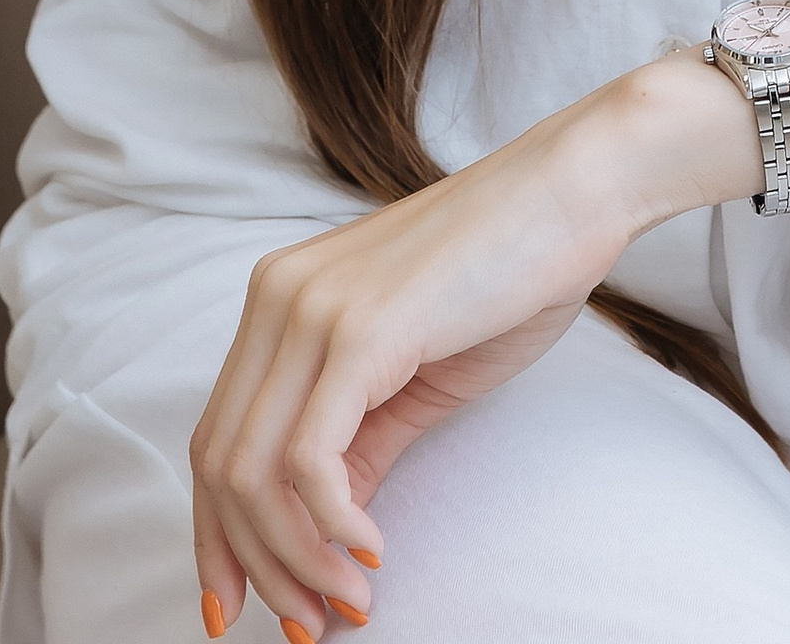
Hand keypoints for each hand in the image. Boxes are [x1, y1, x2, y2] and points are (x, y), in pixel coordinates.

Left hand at [190, 62, 744, 637]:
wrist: (572, 190)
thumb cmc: (508, 273)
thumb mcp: (414, 374)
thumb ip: (359, 445)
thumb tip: (327, 539)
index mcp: (281, 301)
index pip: (217, 439)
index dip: (219, 537)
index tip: (245, 608)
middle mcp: (277, 298)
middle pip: (219, 465)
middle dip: (253, 565)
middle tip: (311, 627)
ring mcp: (312, 309)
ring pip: (253, 473)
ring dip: (296, 561)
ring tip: (351, 601)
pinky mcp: (359, 329)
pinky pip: (310, 460)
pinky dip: (332, 526)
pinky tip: (374, 552)